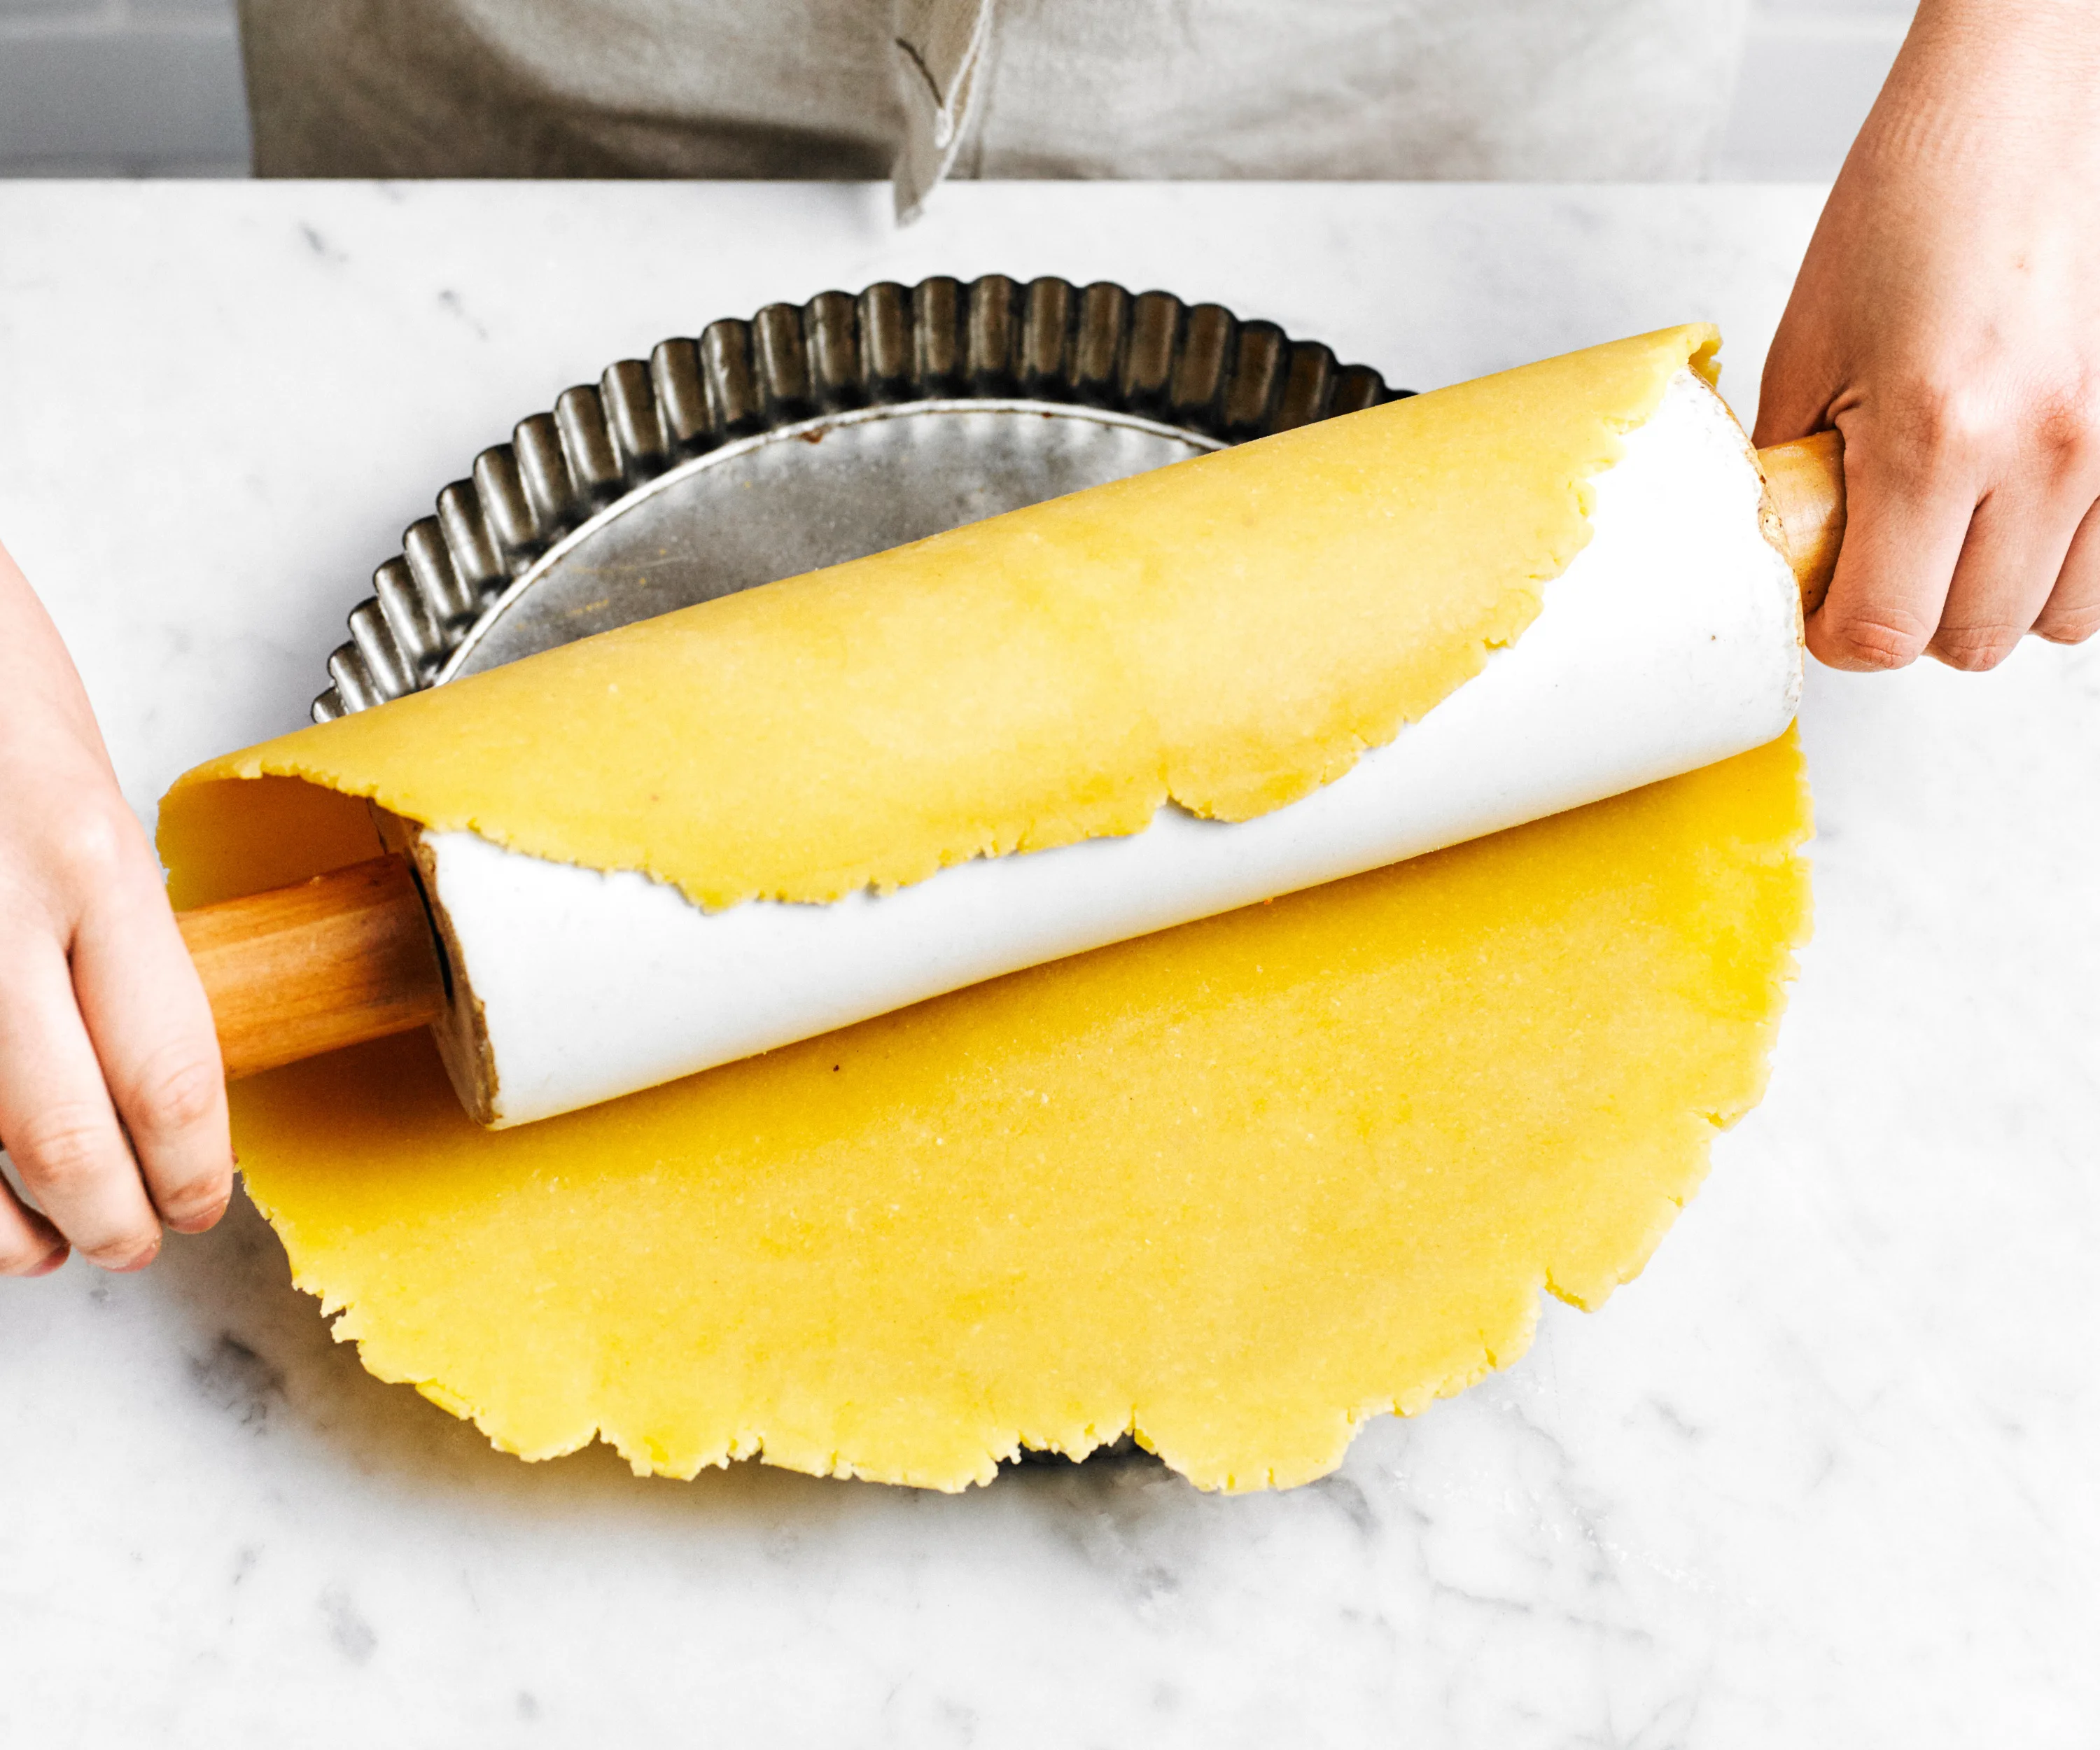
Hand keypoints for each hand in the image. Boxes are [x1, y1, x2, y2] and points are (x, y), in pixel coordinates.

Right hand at [0, 540, 230, 1274]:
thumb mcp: (76, 777)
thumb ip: (103, 907)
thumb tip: (130, 1029)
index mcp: (90, 857)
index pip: (171, 1068)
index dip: (192, 1164)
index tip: (203, 1200)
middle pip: (70, 1136)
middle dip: (114, 1216)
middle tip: (135, 1244)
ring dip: (3, 1229)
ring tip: (40, 1249)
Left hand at [1755, 0, 2099, 670]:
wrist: (2015, 115)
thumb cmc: (1911, 208)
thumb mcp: (1808, 354)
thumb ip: (1796, 481)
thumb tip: (1792, 566)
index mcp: (1940, 436)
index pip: (1886, 630)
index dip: (1840, 637)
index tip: (1821, 605)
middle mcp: (2047, 452)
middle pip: (1971, 641)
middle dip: (1913, 618)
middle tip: (1879, 555)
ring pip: (2056, 620)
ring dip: (1993, 598)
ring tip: (1952, 527)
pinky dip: (2061, 565)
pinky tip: (2013, 510)